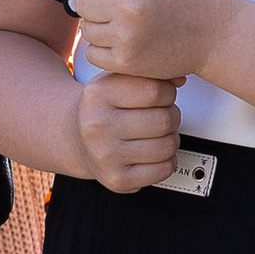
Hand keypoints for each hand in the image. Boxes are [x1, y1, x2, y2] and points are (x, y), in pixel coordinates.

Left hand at [74, 0, 225, 84]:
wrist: (215, 33)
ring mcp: (126, 36)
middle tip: (116, 1)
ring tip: (124, 21)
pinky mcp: (127, 61)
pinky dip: (104, 47)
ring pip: (85, 28)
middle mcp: (128, 6)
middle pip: (81, 1)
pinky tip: (125, 39)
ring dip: (100, 25)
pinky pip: (92, 53)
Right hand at [76, 69, 181, 193]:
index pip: (155, 91)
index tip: (161, 96)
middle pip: (165, 120)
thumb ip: (148, 74)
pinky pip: (164, 169)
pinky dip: (167, 160)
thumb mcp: (117, 80)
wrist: (75, 138)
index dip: (168, 93)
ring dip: (171, 138)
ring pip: (168, 145)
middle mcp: (98, 126)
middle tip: (162, 115)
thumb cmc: (103, 107)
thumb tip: (179, 77)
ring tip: (157, 134)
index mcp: (98, 95)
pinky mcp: (117, 179)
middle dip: (172, 116)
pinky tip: (152, 152)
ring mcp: (106, 155)